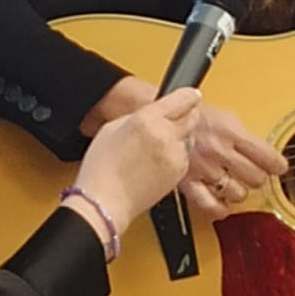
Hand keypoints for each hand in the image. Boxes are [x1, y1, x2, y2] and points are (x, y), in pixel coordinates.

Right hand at [68, 87, 200, 241]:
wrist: (106, 201)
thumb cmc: (102, 169)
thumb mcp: (112, 128)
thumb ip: (138, 117)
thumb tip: (153, 114)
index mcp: (148, 119)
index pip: (181, 99)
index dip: (188, 95)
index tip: (192, 94)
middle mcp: (165, 136)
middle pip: (192, 117)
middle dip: (187, 114)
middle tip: (177, 118)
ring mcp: (175, 156)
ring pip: (189, 139)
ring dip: (179, 138)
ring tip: (155, 148)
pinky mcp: (179, 173)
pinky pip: (183, 158)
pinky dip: (175, 157)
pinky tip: (155, 163)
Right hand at [177, 101, 286, 223]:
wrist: (158, 116)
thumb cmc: (191, 115)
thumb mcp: (224, 117)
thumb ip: (244, 137)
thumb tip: (266, 155)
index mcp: (231, 132)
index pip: (267, 157)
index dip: (276, 165)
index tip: (278, 168)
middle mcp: (219, 151)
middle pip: (256, 178)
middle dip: (257, 176)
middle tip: (251, 172)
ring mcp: (204, 169)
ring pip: (237, 194)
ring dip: (238, 190)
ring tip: (232, 182)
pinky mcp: (188, 183)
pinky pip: (211, 206)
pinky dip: (220, 208)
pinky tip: (222, 203)